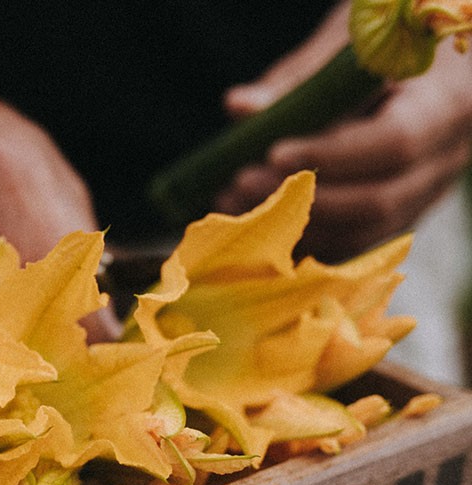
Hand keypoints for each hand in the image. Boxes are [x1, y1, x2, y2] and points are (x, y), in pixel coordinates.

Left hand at [214, 5, 471, 260]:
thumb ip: (301, 77)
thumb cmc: (391, 40)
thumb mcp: (352, 41)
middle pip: (377, 202)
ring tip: (233, 206)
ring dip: (290, 228)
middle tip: (239, 183)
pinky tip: (254, 228)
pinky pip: (348, 247)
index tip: (272, 154)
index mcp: (448, 105)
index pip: (394, 143)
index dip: (329, 156)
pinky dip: (298, 243)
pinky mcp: (396, 221)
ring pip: (361, 235)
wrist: (425, 69)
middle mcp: (446, 160)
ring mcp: (423, 198)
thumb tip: (240, 108)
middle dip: (301, 199)